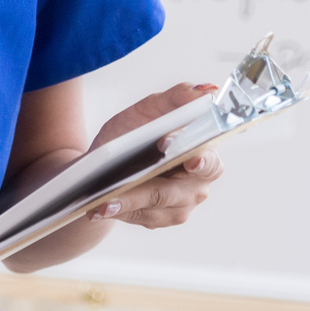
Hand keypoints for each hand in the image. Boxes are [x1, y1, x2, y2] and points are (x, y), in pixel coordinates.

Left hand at [87, 84, 224, 229]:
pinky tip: (100, 208)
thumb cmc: (135, 132)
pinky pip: (140, 217)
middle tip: (128, 186)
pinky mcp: (158, 219)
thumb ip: (178, 97)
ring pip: (155, 206)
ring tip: (103, 202)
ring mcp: (180, 205)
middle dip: (150, 189)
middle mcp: (198, 184)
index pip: (209, 161)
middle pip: (178, 191)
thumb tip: (207, 91)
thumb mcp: (151, 109)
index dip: (196, 159)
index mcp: (205, 153)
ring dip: (128, 203)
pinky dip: (120, 211)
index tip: (177, 153)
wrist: (109, 161)